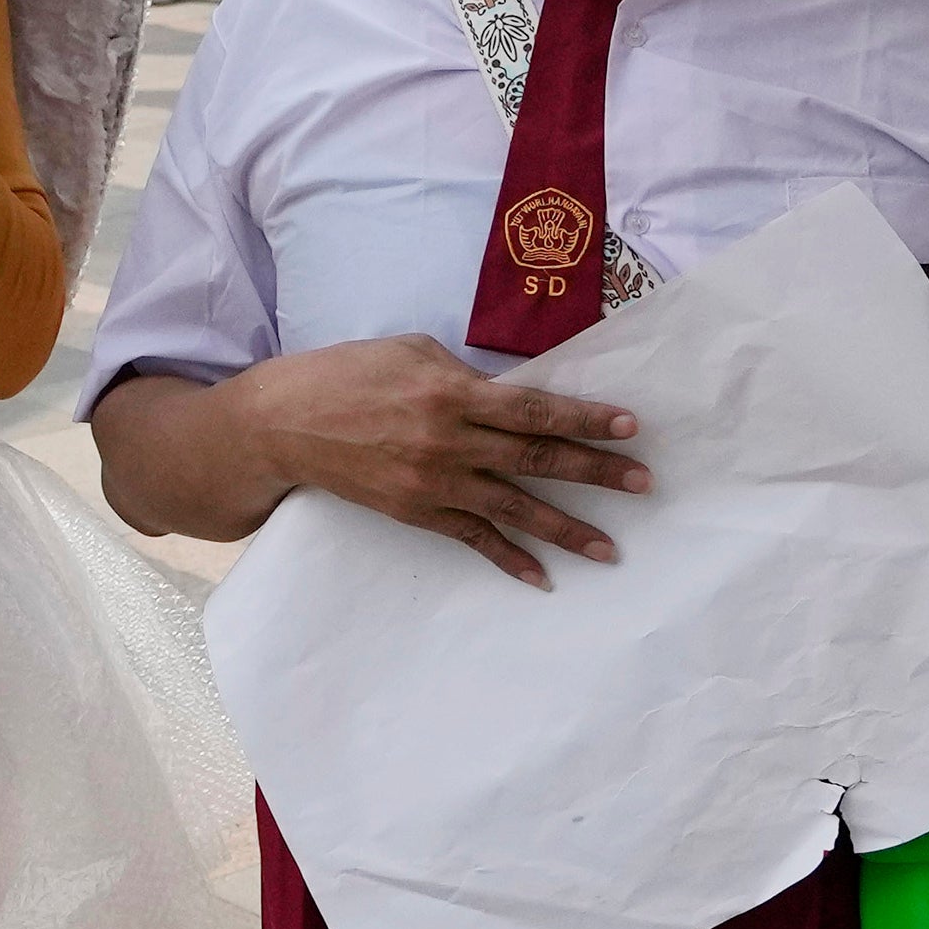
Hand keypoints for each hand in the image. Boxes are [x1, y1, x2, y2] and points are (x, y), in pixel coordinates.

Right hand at [230, 332, 647, 586]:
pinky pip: (472, 539)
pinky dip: (508, 559)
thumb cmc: (348, 373)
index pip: (535, 409)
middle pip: (537, 459)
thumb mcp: (412, 351)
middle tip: (643, 483)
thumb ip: (466, 375)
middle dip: (595, 472)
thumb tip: (513, 397)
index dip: (586, 419)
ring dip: (566, 529)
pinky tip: (544, 576)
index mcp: (452, 392)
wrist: (284, 425)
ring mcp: (433, 483)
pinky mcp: (417, 512)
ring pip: (514, 509)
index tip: (630, 428)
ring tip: (610, 547)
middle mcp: (449, 441)